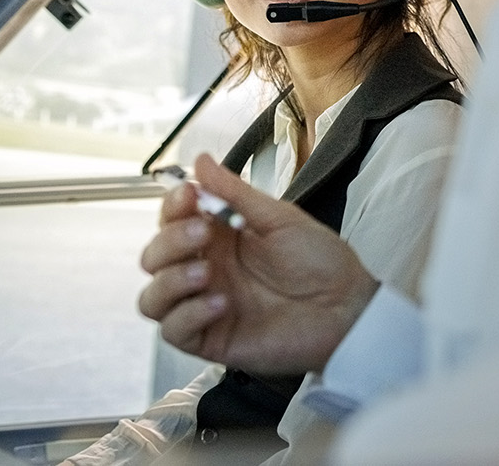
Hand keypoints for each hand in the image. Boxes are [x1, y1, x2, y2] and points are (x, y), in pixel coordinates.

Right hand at [139, 154, 378, 373]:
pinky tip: (221, 303)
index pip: (171, 220)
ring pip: (152, 298)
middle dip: (170, 242)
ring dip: (170, 280)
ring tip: (206, 274)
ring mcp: (204, 306)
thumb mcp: (278, 219)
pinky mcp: (212, 339)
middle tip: (203, 234)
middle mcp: (205, 270)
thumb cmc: (320, 260)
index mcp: (218, 238)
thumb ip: (235, 194)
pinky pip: (174, 331)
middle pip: (154, 257)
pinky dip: (188, 314)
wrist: (347, 306)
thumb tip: (200, 159)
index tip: (189, 195)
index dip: (171, 207)